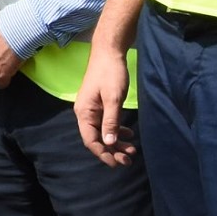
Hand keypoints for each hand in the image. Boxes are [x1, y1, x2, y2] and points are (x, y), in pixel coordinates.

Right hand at [75, 50, 135, 165]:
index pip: (90, 140)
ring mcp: (92, 109)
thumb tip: (109, 142)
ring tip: (132, 150)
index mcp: (85, 112)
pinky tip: (129, 134)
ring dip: (116, 143)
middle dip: (112, 151)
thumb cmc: (111, 73)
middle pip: (97, 138)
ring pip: (103, 132)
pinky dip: (117, 131)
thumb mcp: (113, 98)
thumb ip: (111, 121)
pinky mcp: (100, 105)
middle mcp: (85, 113)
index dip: (103, 153)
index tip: (116, 163)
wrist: (109, 52)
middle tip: (129, 160)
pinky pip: (107, 123)